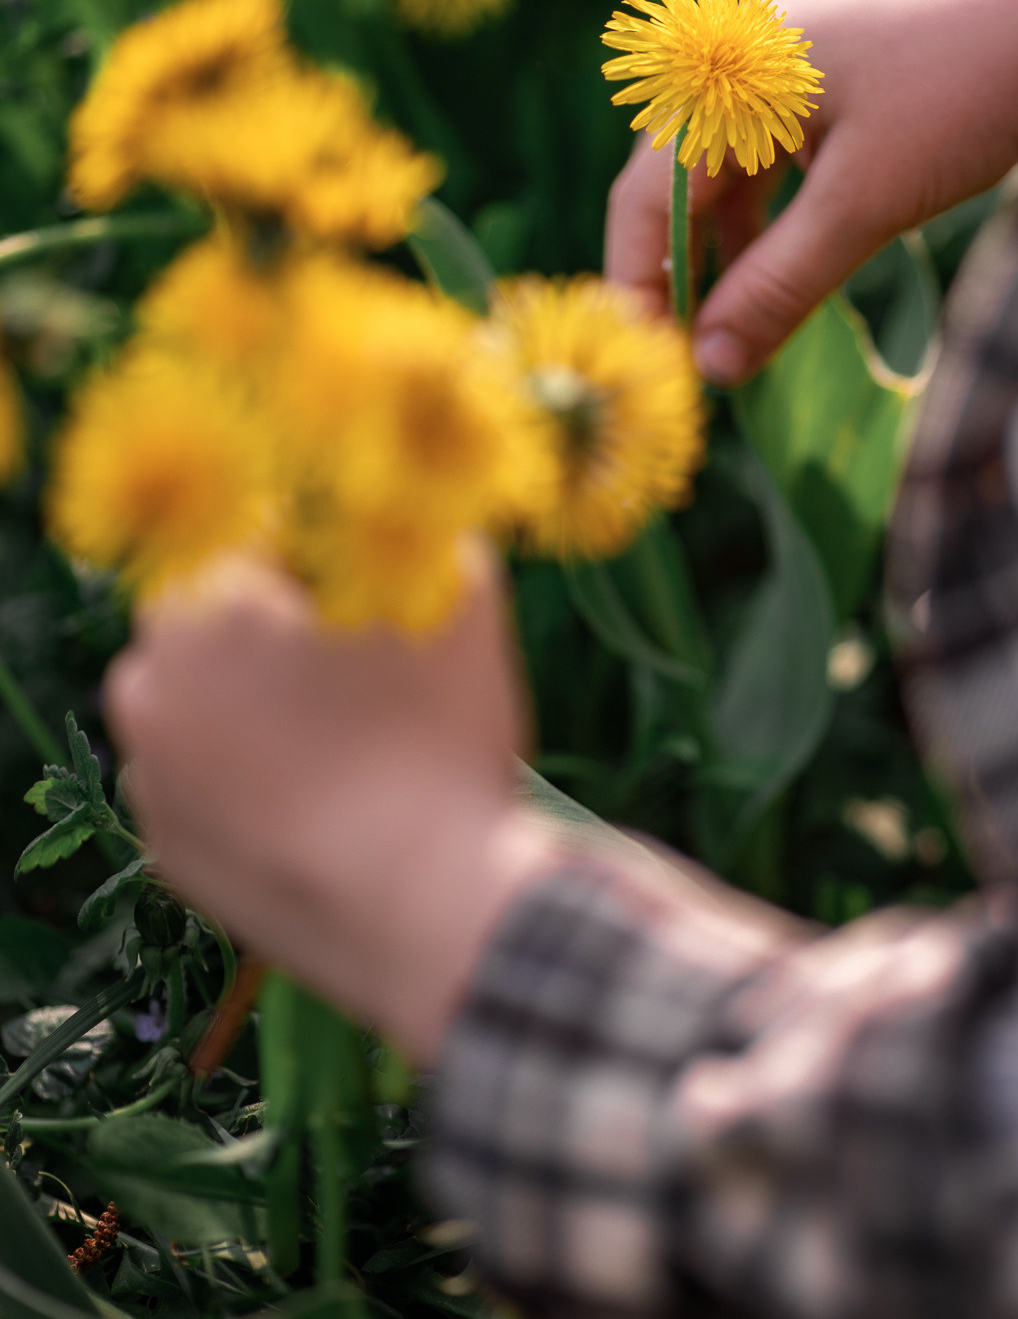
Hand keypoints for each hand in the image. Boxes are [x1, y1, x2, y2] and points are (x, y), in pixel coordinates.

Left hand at [104, 544, 554, 1064]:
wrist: (428, 911)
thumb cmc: (441, 740)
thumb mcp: (460, 595)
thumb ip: (421, 526)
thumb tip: (403, 514)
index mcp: (203, 606)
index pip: (253, 538)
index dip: (321, 558)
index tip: (371, 594)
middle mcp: (149, 684)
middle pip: (210, 620)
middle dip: (272, 627)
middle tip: (358, 666)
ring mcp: (150, 777)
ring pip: (200, 702)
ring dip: (252, 701)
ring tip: (343, 738)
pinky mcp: (166, 852)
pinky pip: (202, 783)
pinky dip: (244, 779)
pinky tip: (316, 799)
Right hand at [605, 0, 1017, 383]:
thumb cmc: (964, 92)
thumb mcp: (865, 202)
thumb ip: (779, 286)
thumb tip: (709, 368)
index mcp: (723, 71)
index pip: (643, 197)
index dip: (642, 285)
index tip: (660, 365)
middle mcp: (735, 63)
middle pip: (675, 190)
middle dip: (685, 279)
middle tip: (701, 365)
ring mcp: (779, 75)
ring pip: (726, 186)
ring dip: (731, 263)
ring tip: (740, 340)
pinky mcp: (824, 92)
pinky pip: (771, 173)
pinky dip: (773, 233)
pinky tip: (782, 287)